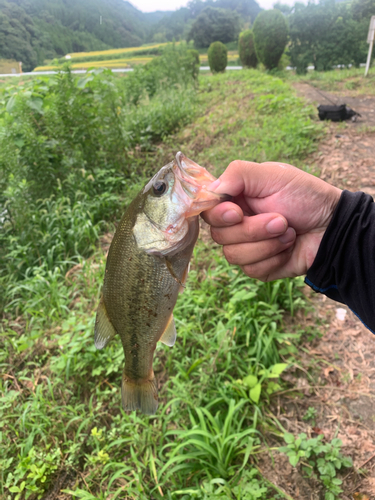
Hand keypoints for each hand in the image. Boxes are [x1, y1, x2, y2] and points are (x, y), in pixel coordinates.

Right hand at [202, 161, 341, 280]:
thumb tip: (210, 189)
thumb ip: (238, 174)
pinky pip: (251, 270)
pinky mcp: (258, 267)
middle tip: (281, 220)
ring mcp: (246, 247)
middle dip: (252, 230)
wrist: (333, 227)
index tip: (237, 213)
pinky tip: (288, 247)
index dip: (218, 214)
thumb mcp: (273, 175)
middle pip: (218, 235)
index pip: (207, 210)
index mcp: (235, 200)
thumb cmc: (305, 196)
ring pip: (233, 255)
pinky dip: (274, 258)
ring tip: (289, 232)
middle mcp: (236, 224)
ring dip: (266, 244)